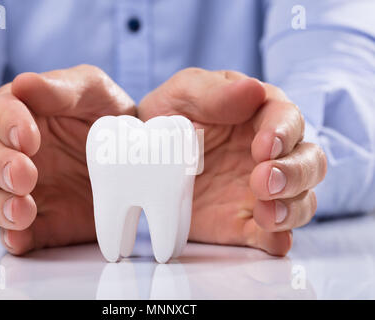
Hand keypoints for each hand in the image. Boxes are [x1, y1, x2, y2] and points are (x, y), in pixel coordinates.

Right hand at [0, 65, 134, 254]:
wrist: (138, 159)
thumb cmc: (108, 115)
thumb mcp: (93, 91)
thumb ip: (61, 88)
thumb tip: (23, 84)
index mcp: (26, 116)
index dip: (7, 124)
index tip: (28, 136)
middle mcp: (19, 154)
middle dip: (2, 167)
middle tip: (26, 174)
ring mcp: (28, 191)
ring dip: (2, 205)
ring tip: (23, 210)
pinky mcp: (42, 222)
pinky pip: (18, 233)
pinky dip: (14, 237)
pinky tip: (20, 237)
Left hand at [138, 68, 326, 255]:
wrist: (144, 157)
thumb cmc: (170, 116)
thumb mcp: (183, 94)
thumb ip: (215, 92)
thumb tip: (252, 89)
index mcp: (260, 116)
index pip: (288, 120)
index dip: (283, 133)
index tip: (263, 147)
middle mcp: (271, 155)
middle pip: (309, 162)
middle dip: (294, 173)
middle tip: (263, 181)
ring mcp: (261, 191)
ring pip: (302, 200)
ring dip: (292, 208)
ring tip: (266, 213)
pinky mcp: (246, 222)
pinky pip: (273, 235)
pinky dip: (278, 238)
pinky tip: (273, 239)